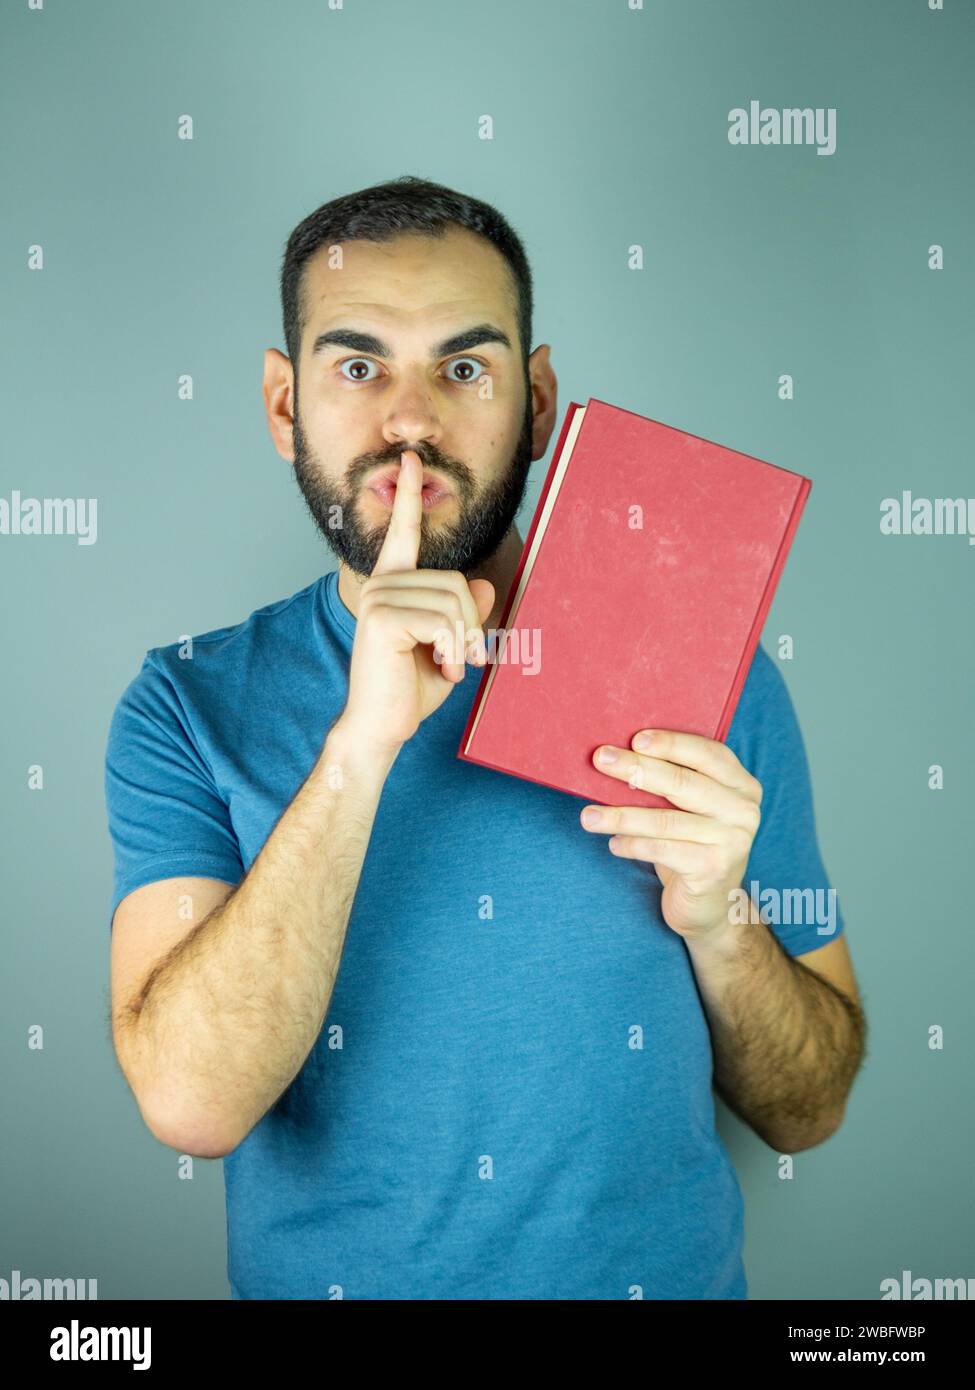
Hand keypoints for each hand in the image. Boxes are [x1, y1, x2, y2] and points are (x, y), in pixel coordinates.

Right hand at [338, 449, 494, 755]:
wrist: (382, 727)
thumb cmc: (411, 689)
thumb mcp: (451, 646)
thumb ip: (466, 613)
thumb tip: (484, 584)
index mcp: (394, 584)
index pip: (404, 533)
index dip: (409, 496)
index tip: (409, 459)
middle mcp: (382, 583)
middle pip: (456, 580)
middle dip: (472, 624)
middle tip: (464, 660)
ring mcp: (378, 596)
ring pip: (454, 600)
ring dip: (464, 640)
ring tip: (450, 667)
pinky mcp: (382, 616)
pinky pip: (442, 620)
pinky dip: (452, 648)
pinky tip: (441, 669)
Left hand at [580, 729, 762, 941]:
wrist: (710, 907)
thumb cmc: (692, 846)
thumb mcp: (692, 810)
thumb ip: (675, 783)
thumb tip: (620, 755)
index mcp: (742, 785)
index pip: (708, 754)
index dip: (671, 743)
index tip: (635, 738)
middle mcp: (743, 811)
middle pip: (682, 783)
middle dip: (636, 769)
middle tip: (600, 760)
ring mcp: (732, 841)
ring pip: (665, 820)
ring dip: (620, 816)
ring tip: (588, 816)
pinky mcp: (713, 869)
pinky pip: (661, 850)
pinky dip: (632, 845)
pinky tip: (612, 843)